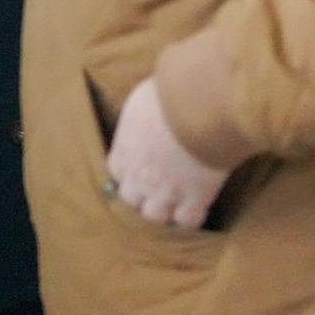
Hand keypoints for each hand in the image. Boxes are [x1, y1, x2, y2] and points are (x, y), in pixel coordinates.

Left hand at [105, 77, 231, 228]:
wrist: (198, 107)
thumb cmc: (169, 94)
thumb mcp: (142, 98)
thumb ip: (140, 114)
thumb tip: (146, 110)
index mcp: (125, 149)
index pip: (115, 171)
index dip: (126, 171)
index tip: (136, 168)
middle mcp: (140, 175)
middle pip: (131, 199)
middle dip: (141, 196)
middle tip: (155, 189)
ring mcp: (166, 191)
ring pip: (156, 216)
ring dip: (163, 211)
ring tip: (175, 204)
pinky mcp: (195, 198)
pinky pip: (188, 220)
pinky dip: (192, 217)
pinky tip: (198, 208)